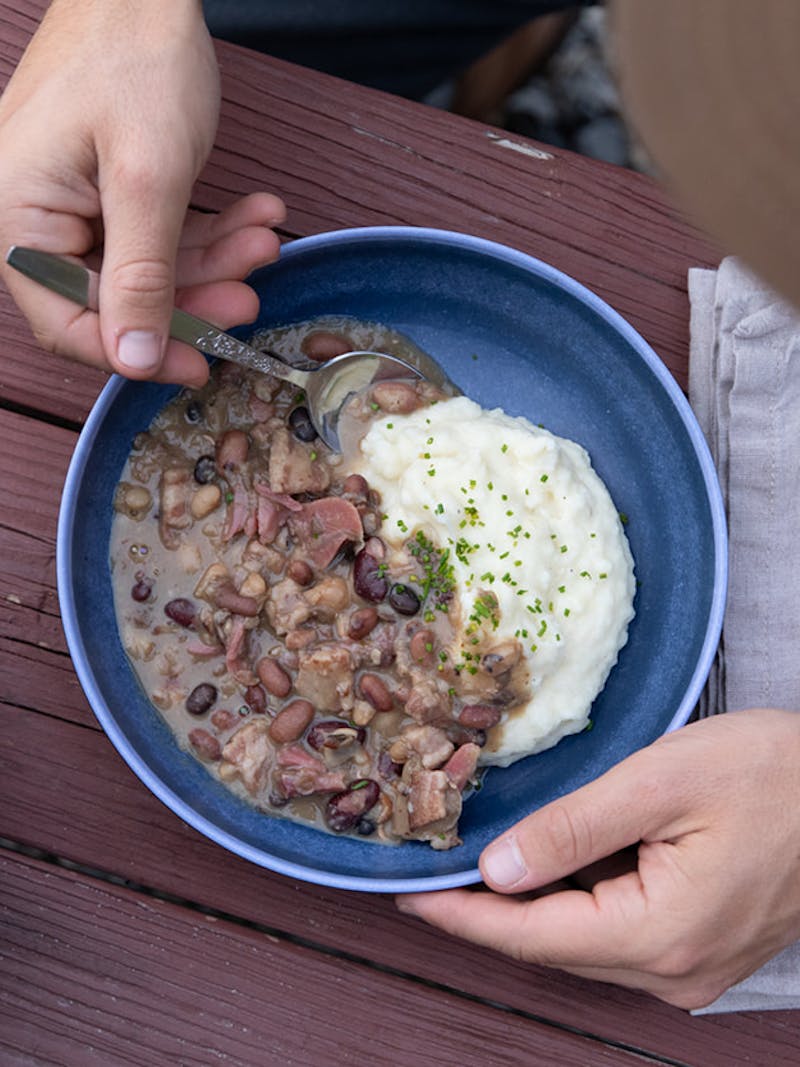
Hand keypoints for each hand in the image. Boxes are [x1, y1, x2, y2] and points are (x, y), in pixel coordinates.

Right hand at [0, 0, 284, 386]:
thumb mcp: (146, 178)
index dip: (136, 353)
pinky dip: (210, 232)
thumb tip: (135, 358)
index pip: (67, 322)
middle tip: (249, 298)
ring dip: (213, 263)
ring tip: (264, 242)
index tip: (198, 365)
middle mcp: (38, 219)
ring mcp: (76, 205)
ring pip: (149, 271)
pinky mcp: (111, 192)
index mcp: (20, 218)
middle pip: (116, 300)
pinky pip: (161, 236)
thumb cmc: (135, 59)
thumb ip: (140, 277)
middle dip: (192, 300)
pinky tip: (256, 218)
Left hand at [398, 708, 799, 1008]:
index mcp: (660, 934)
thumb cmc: (770, 773)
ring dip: (529, 901)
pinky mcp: (700, 949)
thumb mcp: (661, 781)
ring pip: (580, 939)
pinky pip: (615, 931)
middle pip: (550, 944)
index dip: (460, 913)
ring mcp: (691, 968)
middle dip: (486, 906)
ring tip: (476, 858)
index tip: (405, 892)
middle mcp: (674, 971)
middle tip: (430, 864)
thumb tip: (496, 870)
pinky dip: (575, 898)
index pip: (530, 936)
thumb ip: (573, 828)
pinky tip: (551, 861)